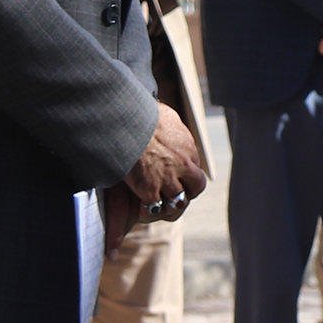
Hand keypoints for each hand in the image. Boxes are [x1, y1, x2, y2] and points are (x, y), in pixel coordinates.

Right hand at [125, 101, 206, 223]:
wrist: (126, 123)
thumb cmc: (141, 113)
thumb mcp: (165, 115)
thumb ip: (171, 125)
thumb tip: (168, 122)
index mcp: (187, 145)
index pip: (195, 164)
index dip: (186, 171)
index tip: (177, 172)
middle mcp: (183, 164)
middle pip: (196, 186)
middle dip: (188, 191)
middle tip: (177, 192)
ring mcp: (168, 178)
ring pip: (179, 201)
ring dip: (171, 203)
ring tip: (161, 204)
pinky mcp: (150, 189)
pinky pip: (156, 207)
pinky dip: (149, 209)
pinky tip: (142, 207)